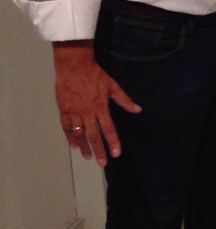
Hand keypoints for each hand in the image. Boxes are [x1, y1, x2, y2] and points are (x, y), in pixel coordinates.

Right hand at [53, 41, 140, 165]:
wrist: (74, 66)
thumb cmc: (95, 75)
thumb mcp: (112, 86)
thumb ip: (124, 100)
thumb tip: (138, 109)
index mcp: (101, 107)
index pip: (108, 129)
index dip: (113, 142)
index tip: (116, 153)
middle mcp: (87, 113)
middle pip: (94, 135)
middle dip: (99, 150)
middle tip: (102, 162)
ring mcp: (74, 112)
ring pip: (79, 134)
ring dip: (84, 146)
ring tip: (88, 157)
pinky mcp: (64, 110)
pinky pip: (66, 127)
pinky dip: (70, 137)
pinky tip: (73, 146)